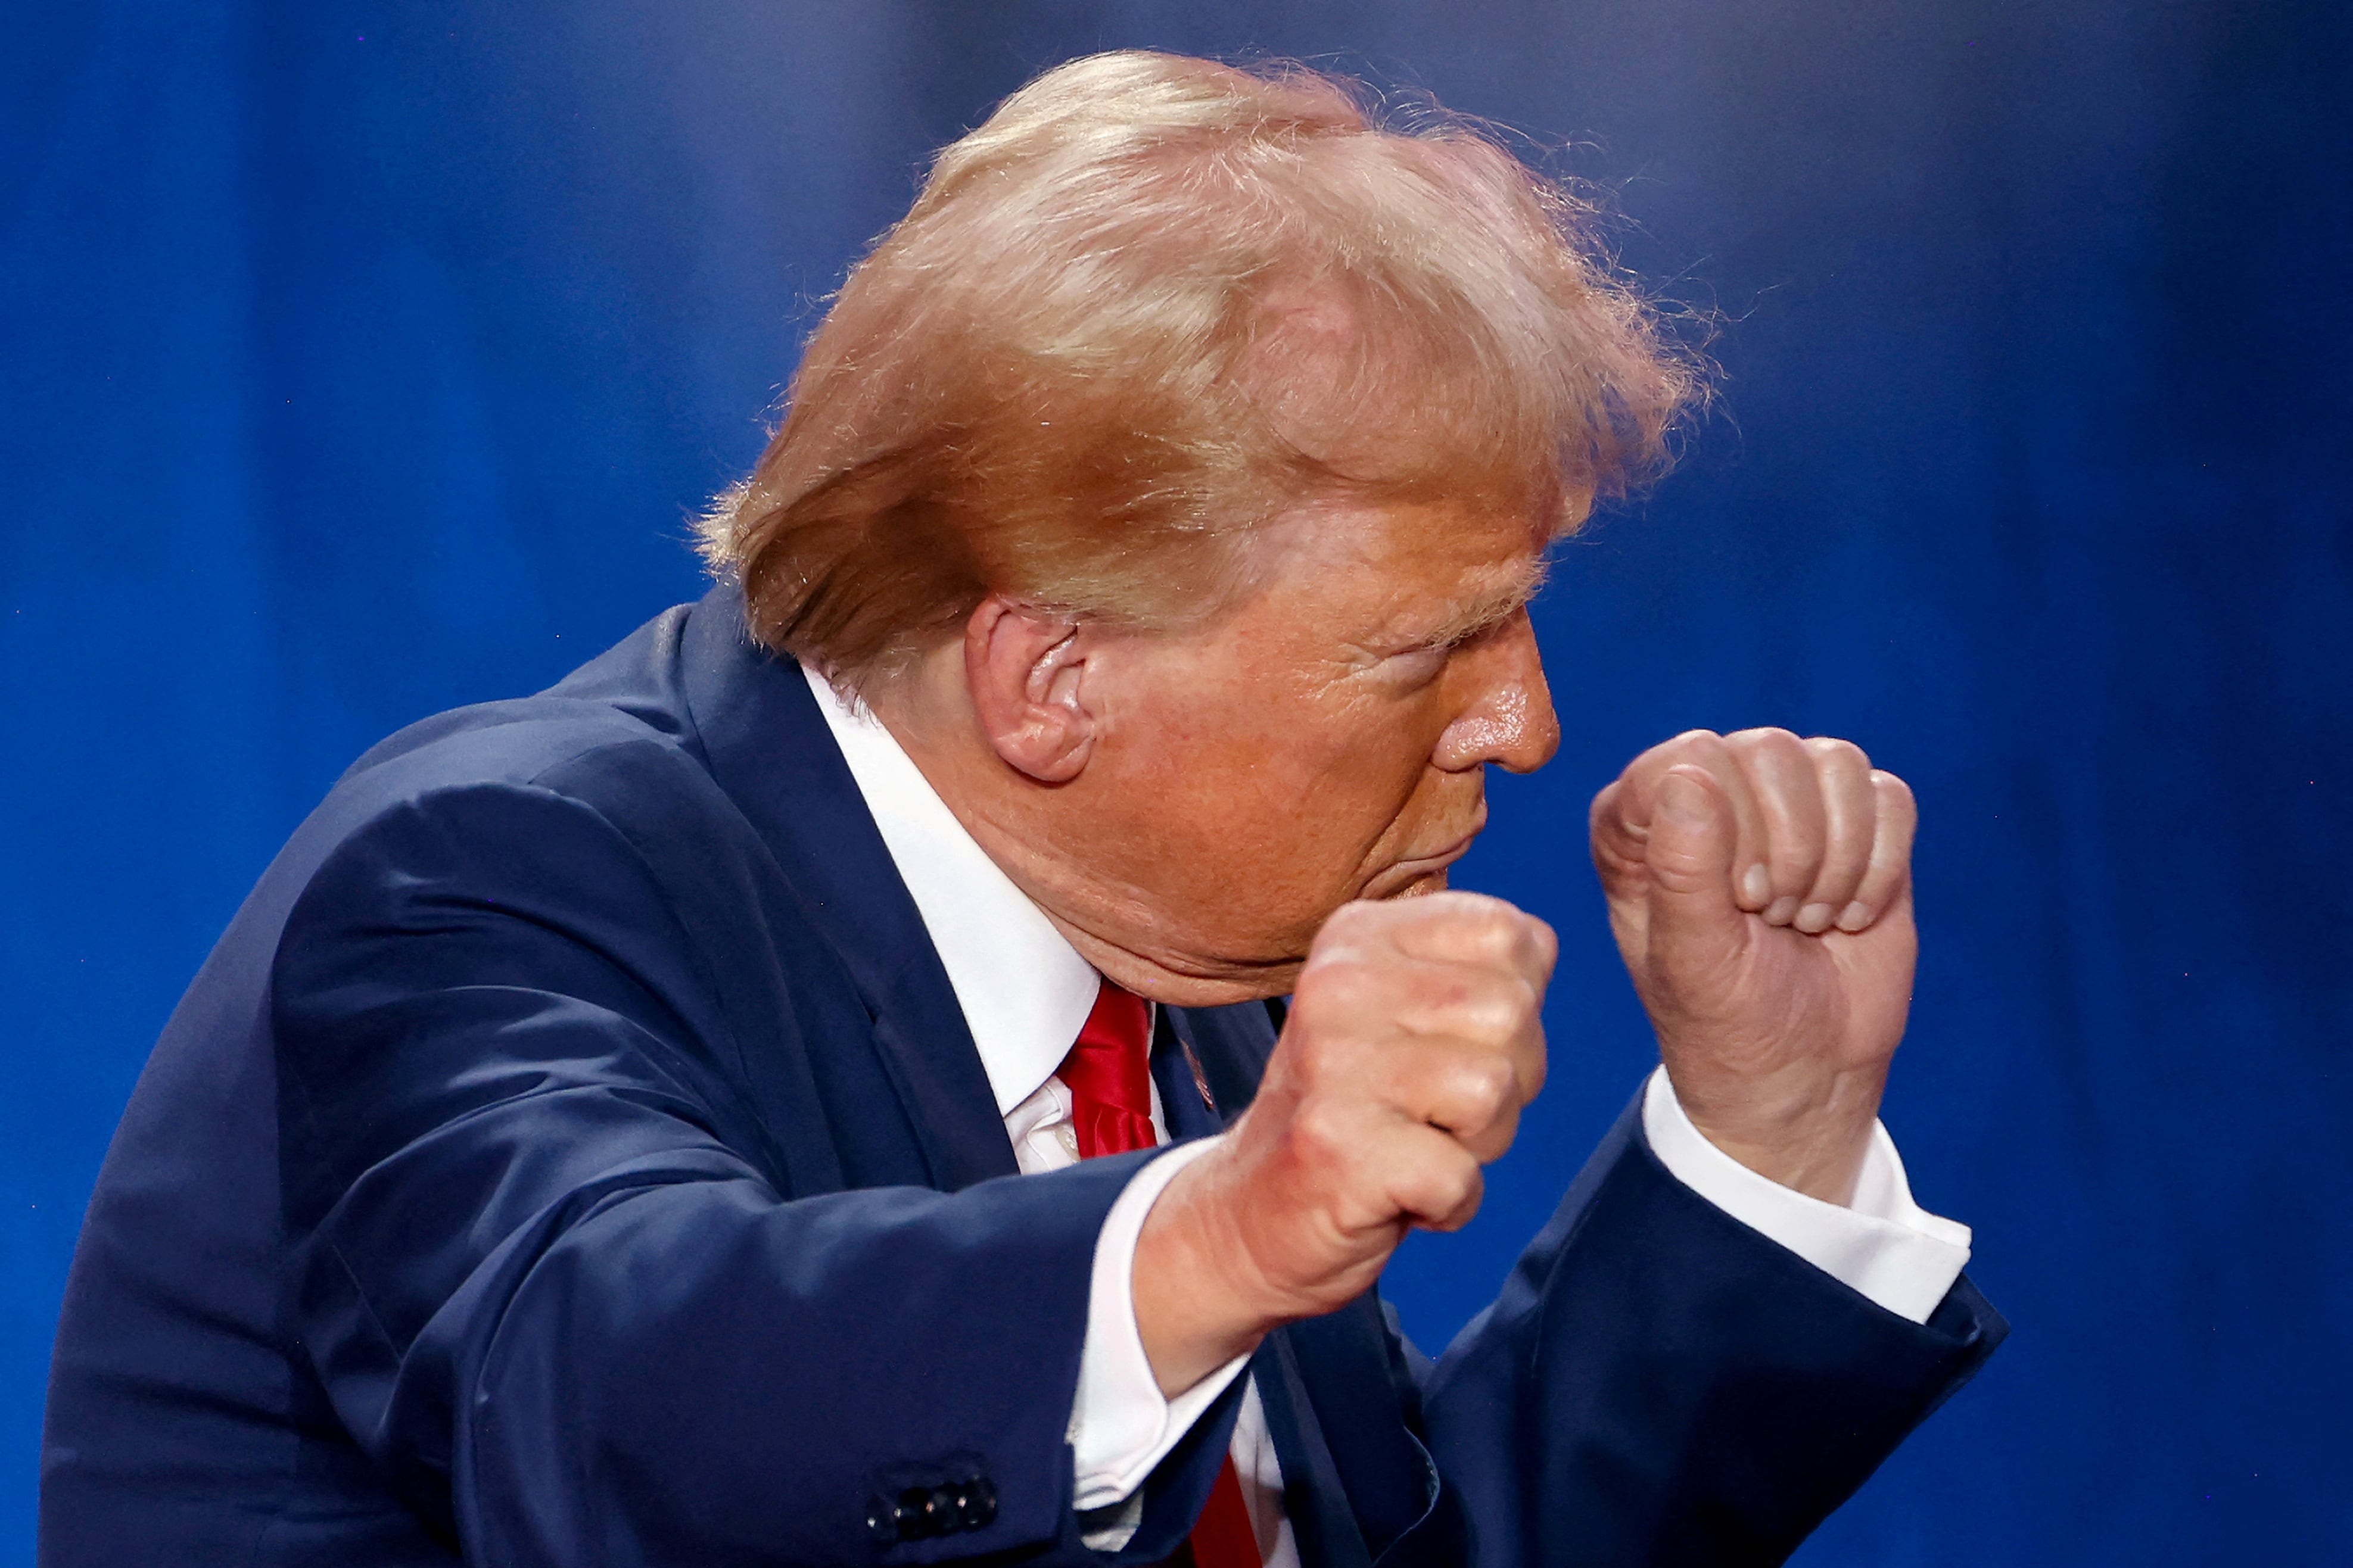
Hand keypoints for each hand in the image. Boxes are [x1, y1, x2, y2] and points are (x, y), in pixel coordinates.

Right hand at [1132, 892, 1554, 1393]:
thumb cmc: (1356, 1114)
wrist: (1251, 1218)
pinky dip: (1451, 1204)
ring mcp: (1331, 1065)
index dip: (1516, 1006)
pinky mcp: (1336, 1147)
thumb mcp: (1402, 1012)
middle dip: (1506, 1081)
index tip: (1451, 1046)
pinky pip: (1462, 1176)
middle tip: (1435, 1111)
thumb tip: (1540, 950)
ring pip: (1495, 1089)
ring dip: (1479, 1143)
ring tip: (1417, 1146)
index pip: (1509, 934)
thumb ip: (1473, 969)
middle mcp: (1336, 985)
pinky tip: (1401, 1193)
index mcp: (1359, 938)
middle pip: (1513, 1010)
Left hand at [1589, 728, 1917, 1203]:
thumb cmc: (1726, 1021)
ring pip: (1834, 764)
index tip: (1738, 901)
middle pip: (1769, 751)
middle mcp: (1708, 792)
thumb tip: (1691, 774)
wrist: (1805, 1070)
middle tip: (1774, 918)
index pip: (1689, 759)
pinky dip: (1882, 864)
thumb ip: (1682, 870)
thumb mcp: (1692, 961)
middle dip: (1790, 849)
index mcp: (1639, 820)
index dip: (1729, 827)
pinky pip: (1888, 796)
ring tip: (1807, 920)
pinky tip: (1851, 915)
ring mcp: (1783, 800)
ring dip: (1836, 860)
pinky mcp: (1854, 822)